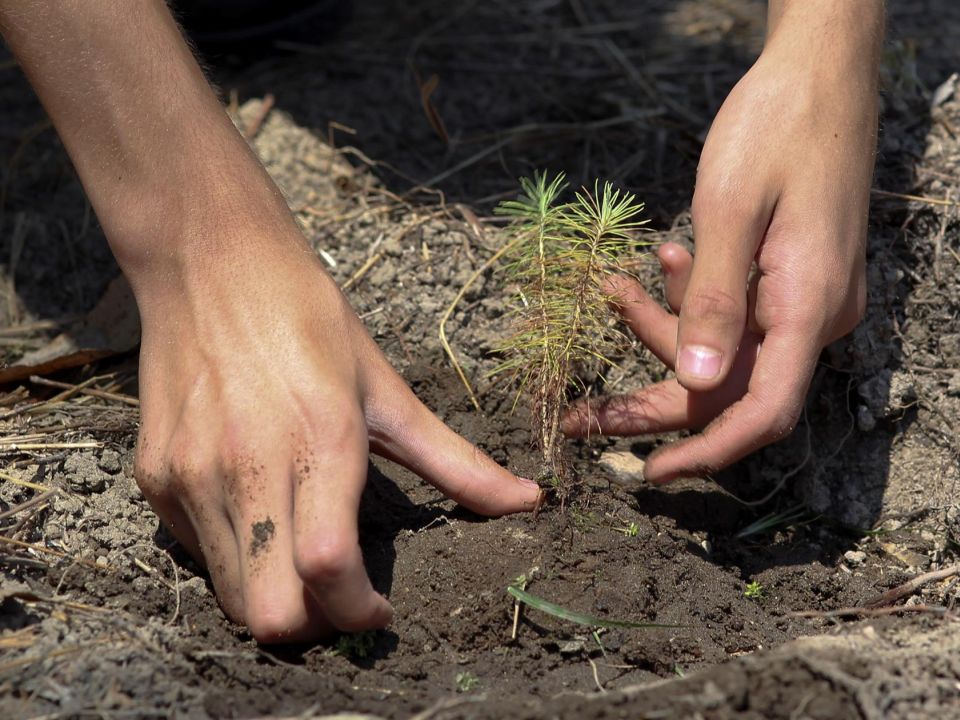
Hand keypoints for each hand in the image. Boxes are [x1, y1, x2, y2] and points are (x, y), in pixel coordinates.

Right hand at [134, 237, 540, 642]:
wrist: (209, 262)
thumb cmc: (308, 317)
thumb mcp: (387, 388)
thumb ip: (455, 460)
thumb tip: (529, 500)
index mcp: (320, 440)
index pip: (330, 570)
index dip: (360, 613)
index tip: (381, 609)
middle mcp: (248, 466)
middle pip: (272, 614)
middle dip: (316, 625)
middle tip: (342, 595)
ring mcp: (192, 475)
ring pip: (232, 597)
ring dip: (277, 596)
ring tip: (304, 557)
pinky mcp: (154, 476)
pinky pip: (199, 553)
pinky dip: (237, 558)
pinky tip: (262, 514)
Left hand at [563, 2, 880, 482]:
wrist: (819, 72)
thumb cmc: (776, 129)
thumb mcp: (729, 213)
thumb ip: (711, 303)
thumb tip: (692, 385)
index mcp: (807, 308)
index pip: (762, 412)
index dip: (707, 452)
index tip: (650, 472)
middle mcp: (812, 316)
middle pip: (728, 388)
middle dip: (652, 400)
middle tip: (583, 412)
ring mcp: (803, 298)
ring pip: (722, 348)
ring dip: (662, 328)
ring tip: (615, 287)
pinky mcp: (788, 278)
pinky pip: (733, 312)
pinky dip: (691, 298)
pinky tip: (666, 259)